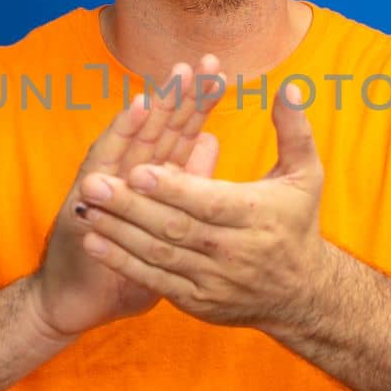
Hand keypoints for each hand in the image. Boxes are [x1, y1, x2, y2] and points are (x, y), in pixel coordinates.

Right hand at [31, 57, 223, 339]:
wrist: (79, 299)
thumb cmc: (126, 264)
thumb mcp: (168, 222)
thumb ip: (188, 181)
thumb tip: (210, 140)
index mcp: (151, 176)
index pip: (179, 132)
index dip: (199, 103)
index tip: (221, 73)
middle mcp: (128, 171)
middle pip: (161, 125)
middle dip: (183, 92)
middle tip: (206, 60)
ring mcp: (106, 180)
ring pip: (136, 135)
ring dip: (158, 102)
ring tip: (178, 74)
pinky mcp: (88, 195)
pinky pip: (107, 159)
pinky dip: (122, 132)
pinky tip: (137, 108)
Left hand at [72, 81, 332, 331]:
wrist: (301, 294)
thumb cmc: (297, 223)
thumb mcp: (305, 176)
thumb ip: (293, 131)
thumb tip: (289, 88)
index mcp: (257, 216)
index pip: (209, 202)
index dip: (173, 188)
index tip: (137, 170)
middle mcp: (235, 252)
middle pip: (175, 228)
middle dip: (130, 207)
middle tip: (93, 185)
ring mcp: (214, 281)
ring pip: (159, 255)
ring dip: (118, 232)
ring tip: (85, 208)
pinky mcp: (198, 302)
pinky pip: (155, 282)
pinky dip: (123, 263)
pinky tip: (95, 242)